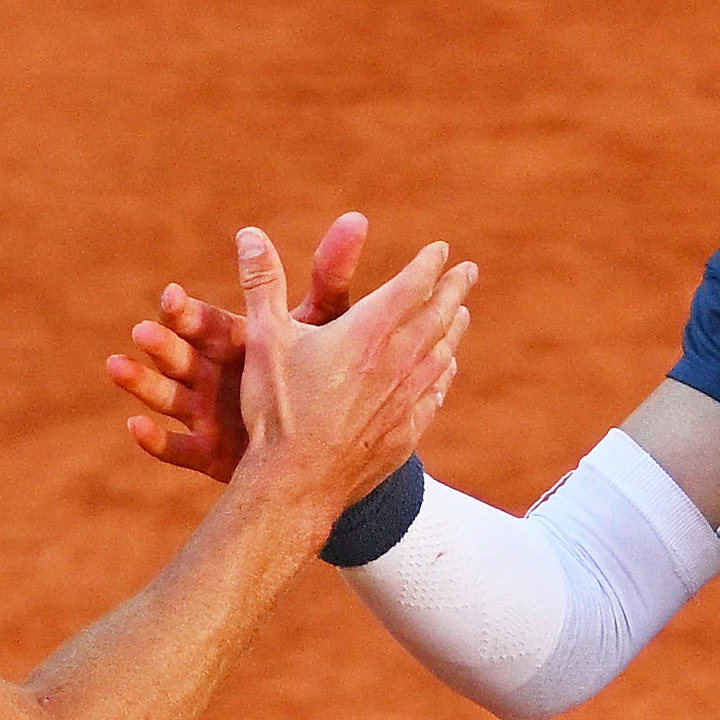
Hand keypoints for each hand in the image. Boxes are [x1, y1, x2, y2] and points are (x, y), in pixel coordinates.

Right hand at [107, 212, 368, 481]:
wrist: (314, 445)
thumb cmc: (319, 376)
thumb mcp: (323, 326)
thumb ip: (330, 277)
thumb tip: (356, 219)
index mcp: (236, 343)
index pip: (206, 323)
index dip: (188, 311)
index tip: (171, 295)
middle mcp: (213, 375)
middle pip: (183, 356)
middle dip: (162, 343)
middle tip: (142, 330)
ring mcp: (208, 415)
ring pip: (170, 397)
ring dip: (143, 382)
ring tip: (116, 367)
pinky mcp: (209, 454)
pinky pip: (178, 448)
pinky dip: (156, 439)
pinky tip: (134, 427)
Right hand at [219, 220, 470, 516]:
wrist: (295, 484)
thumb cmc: (277, 411)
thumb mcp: (264, 340)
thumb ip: (262, 284)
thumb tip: (250, 235)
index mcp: (367, 333)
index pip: (412, 287)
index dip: (428, 265)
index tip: (441, 251)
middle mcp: (396, 363)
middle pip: (437, 318)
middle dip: (453, 290)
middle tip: (468, 272)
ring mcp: (404, 401)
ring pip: (440, 356)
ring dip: (453, 330)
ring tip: (462, 314)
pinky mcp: (404, 435)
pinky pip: (432, 397)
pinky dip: (442, 376)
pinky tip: (445, 371)